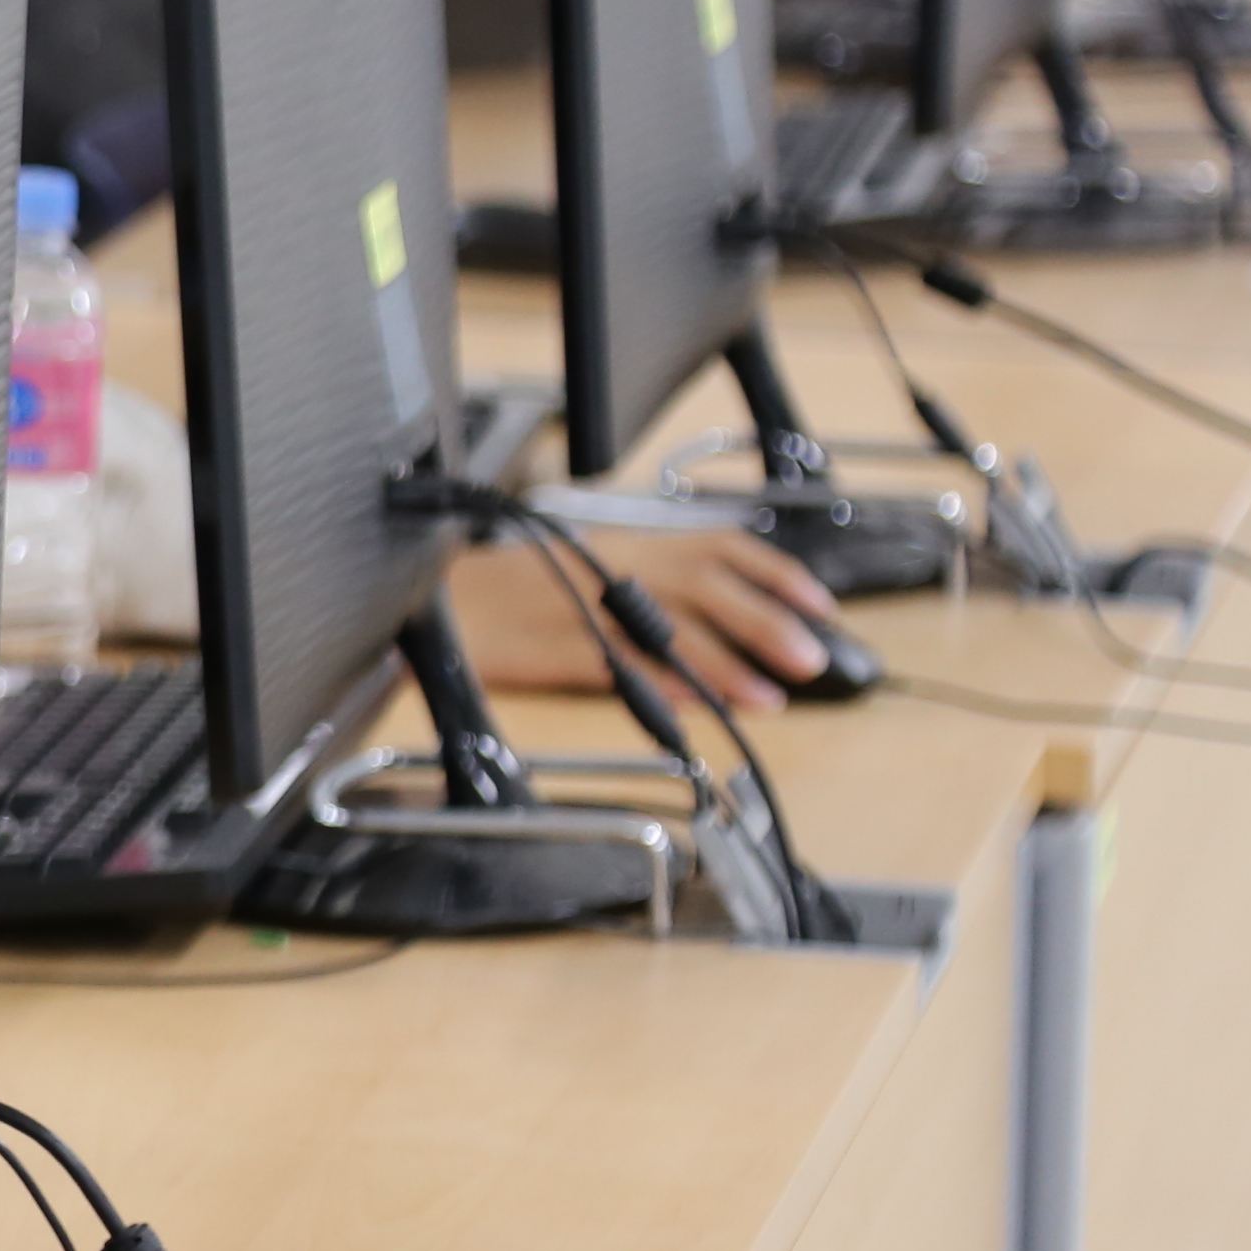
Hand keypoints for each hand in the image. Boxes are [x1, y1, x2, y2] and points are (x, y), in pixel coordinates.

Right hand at [445, 525, 838, 713]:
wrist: (432, 598)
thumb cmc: (503, 587)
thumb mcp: (583, 565)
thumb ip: (645, 582)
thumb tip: (712, 615)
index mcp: (622, 543)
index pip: (716, 546)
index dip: (775, 574)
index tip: (818, 602)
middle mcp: (610, 568)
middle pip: (705, 588)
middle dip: (766, 622)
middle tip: (812, 655)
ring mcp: (584, 608)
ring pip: (672, 632)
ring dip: (728, 665)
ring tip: (768, 695)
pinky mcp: (556, 649)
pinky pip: (622, 669)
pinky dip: (663, 687)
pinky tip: (695, 707)